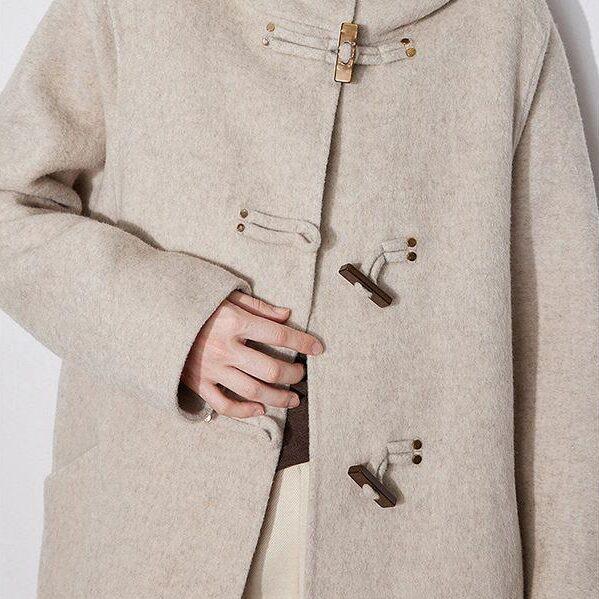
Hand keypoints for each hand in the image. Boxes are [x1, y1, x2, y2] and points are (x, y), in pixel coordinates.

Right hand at [181, 291, 323, 417]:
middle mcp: (226, 348)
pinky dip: (244, 412)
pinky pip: (224, 405)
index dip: (303, 342)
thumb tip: (287, 314)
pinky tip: (260, 411)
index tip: (318, 348)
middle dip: (292, 374)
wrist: (153, 319)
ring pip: (253, 392)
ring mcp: (212, 369)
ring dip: (278, 398)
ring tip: (292, 399)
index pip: (279, 334)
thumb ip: (257, 306)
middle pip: (270, 369)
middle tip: (301, 375)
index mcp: (234, 322)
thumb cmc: (193, 305)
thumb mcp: (224, 296)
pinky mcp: (198, 384)